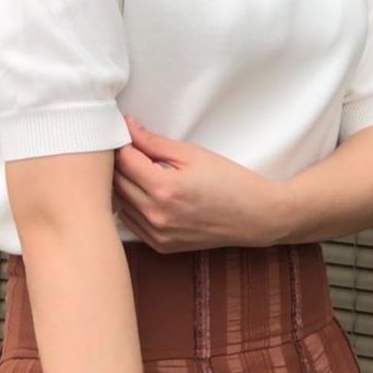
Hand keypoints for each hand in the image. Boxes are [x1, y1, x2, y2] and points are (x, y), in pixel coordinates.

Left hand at [112, 115, 279, 251]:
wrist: (254, 217)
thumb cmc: (228, 180)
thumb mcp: (193, 154)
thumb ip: (155, 142)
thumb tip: (127, 127)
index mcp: (164, 189)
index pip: (124, 161)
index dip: (122, 144)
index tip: (126, 134)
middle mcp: (156, 215)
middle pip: (117, 183)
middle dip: (120, 163)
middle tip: (131, 149)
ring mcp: (157, 235)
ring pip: (120, 204)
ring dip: (123, 185)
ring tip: (140, 170)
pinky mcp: (160, 246)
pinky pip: (131, 222)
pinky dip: (131, 205)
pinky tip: (146, 193)